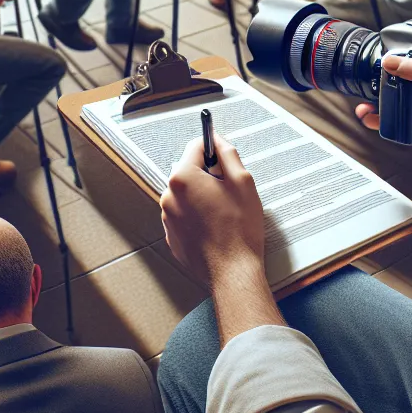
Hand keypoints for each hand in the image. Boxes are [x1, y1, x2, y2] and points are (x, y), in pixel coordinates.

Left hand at [161, 135, 265, 284]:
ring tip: (224, 211)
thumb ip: (228, 154)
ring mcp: (168, 217)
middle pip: (189, 170)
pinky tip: (215, 226)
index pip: (196, 146)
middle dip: (208, 174)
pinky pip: (184, 214)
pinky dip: (197, 214)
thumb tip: (218, 140)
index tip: (223, 153)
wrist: (232, 271)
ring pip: (187, 193)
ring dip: (203, 195)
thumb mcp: (243, 182)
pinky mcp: (172, 235)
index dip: (213, 147)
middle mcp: (169, 196)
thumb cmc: (239, 229)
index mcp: (184, 178)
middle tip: (229, 189)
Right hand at [354, 54, 411, 176]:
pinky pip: (392, 124)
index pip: (410, 67)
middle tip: (366, 87)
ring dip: (374, 106)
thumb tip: (391, 61)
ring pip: (391, 107)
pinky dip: (379, 122)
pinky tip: (369, 120)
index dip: (394, 64)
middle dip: (379, 87)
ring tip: (362, 107)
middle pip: (396, 87)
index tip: (377, 63)